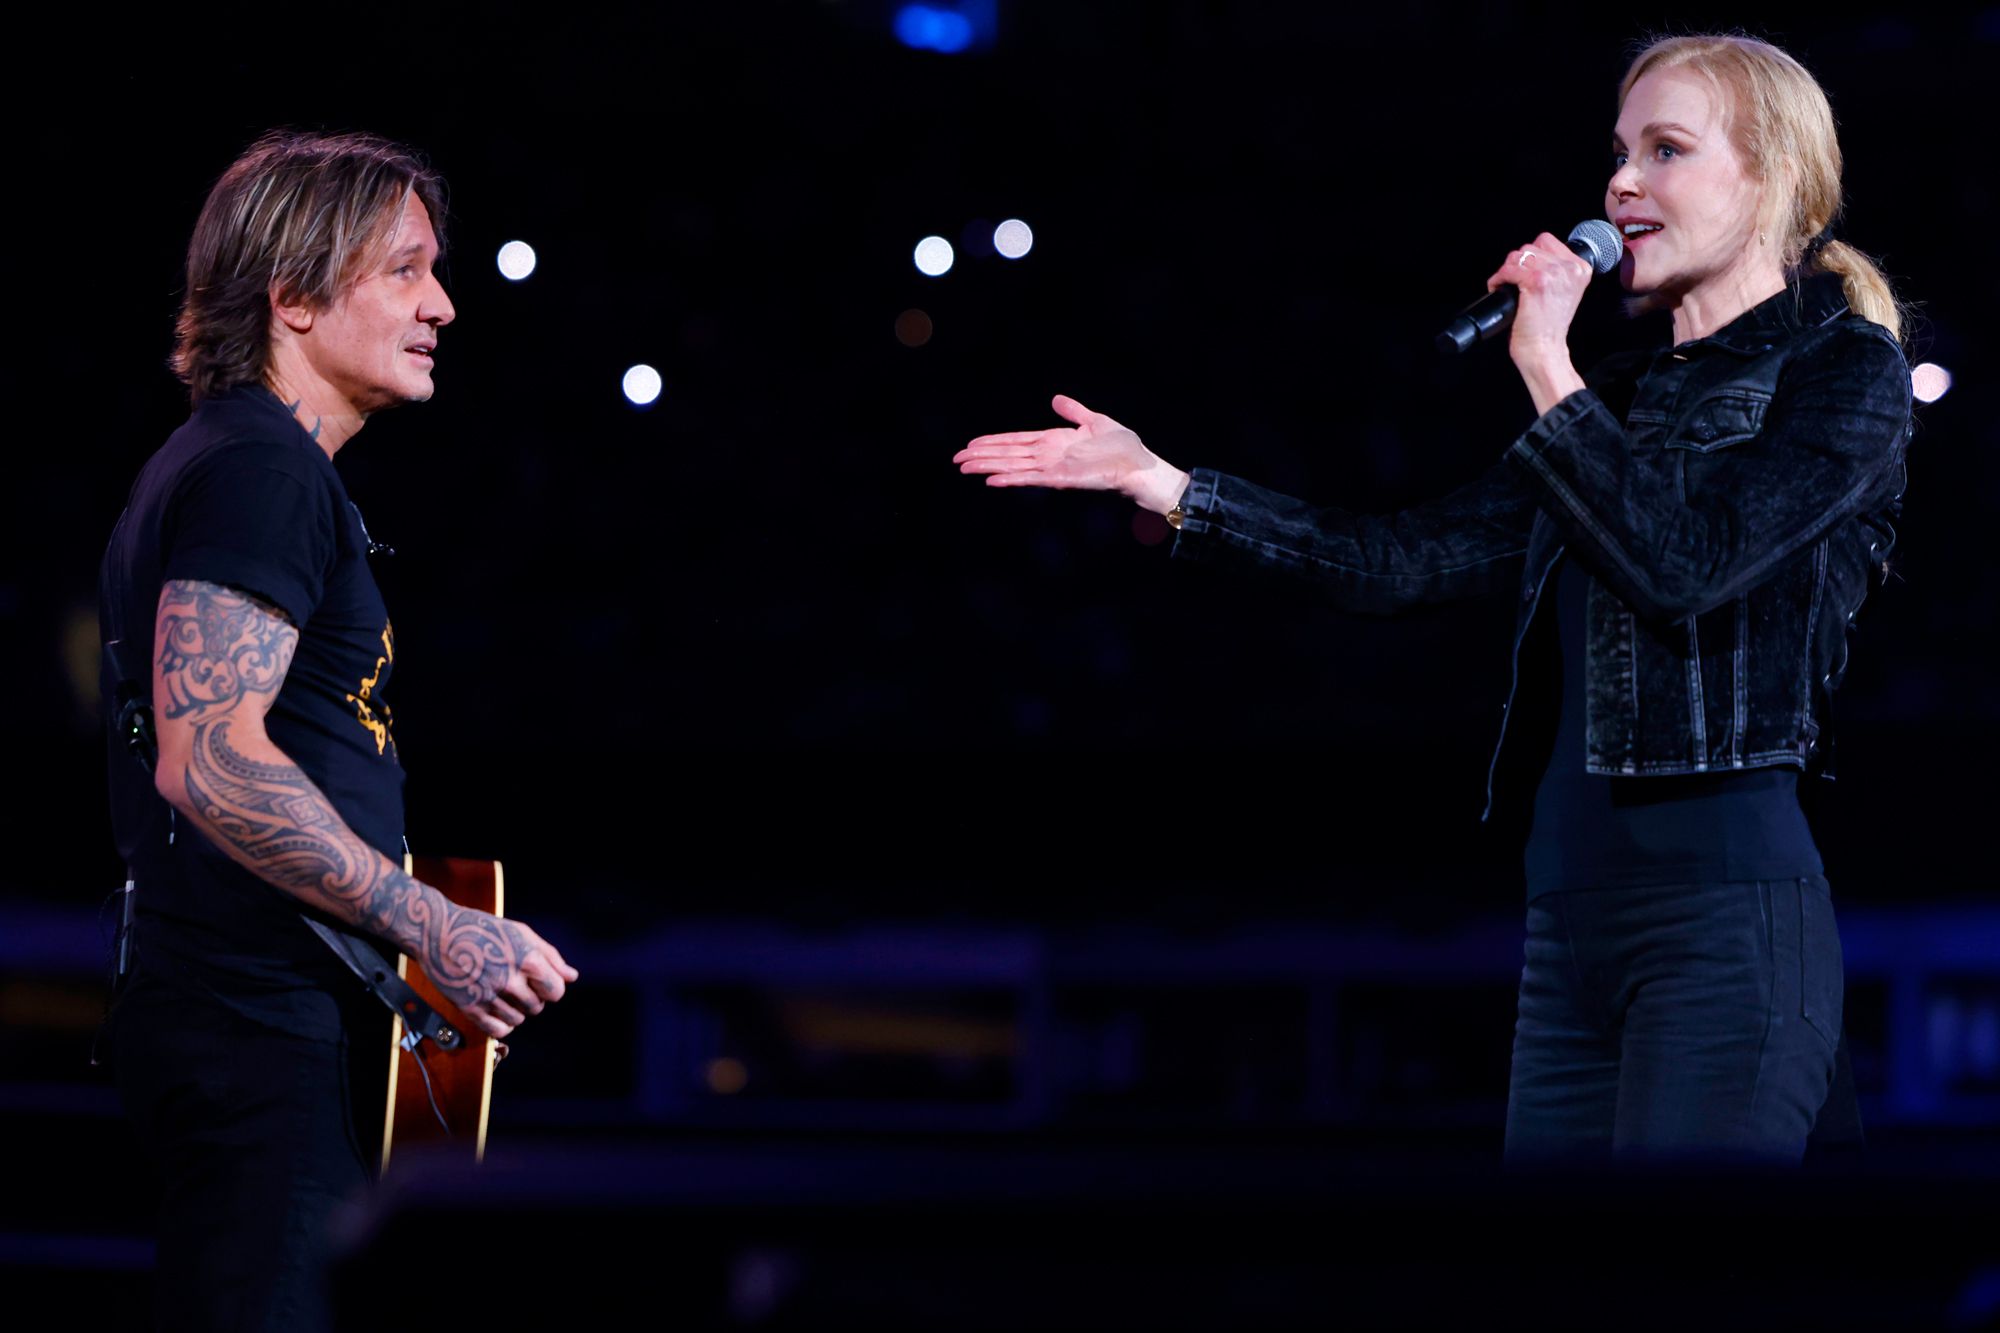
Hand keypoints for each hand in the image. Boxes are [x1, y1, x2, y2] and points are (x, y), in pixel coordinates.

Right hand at [420, 906, 579, 1039]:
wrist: (438, 932)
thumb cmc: (484, 929)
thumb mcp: (521, 933)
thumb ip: (551, 956)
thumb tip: (572, 977)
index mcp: (527, 959)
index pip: (556, 991)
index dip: (550, 987)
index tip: (539, 981)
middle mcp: (509, 980)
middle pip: (537, 1007)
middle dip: (532, 997)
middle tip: (516, 983)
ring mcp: (488, 996)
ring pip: (519, 1020)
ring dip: (515, 1010)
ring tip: (502, 992)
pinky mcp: (469, 1008)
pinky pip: (498, 1030)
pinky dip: (501, 1024)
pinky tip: (495, 1008)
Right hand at [953, 394, 1187, 513]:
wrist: (1140, 466)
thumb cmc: (1124, 448)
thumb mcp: (1095, 421)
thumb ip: (1073, 412)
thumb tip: (1055, 399)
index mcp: (1054, 442)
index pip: (1017, 441)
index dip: (994, 442)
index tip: (972, 444)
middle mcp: (1049, 456)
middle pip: (1008, 454)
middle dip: (982, 456)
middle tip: (956, 459)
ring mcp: (1053, 469)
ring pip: (1013, 467)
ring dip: (988, 467)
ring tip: (965, 468)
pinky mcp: (1061, 479)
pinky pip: (1030, 479)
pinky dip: (1011, 479)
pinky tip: (991, 480)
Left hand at [1484, 231, 1592, 362]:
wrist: (1545, 350)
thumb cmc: (1548, 327)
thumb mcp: (1563, 291)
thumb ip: (1556, 271)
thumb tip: (1530, 256)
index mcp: (1581, 268)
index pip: (1547, 241)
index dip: (1531, 256)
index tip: (1525, 272)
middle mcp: (1570, 268)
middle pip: (1530, 247)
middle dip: (1517, 264)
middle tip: (1514, 282)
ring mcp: (1554, 274)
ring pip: (1518, 256)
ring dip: (1506, 271)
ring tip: (1507, 286)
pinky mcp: (1536, 281)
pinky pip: (1508, 269)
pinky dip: (1498, 279)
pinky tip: (1499, 289)